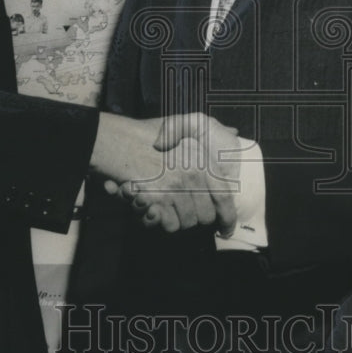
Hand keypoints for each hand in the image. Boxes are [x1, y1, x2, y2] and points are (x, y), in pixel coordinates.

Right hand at [102, 113, 241, 236]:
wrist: (117, 140)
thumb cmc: (149, 133)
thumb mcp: (184, 123)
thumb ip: (209, 128)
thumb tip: (234, 131)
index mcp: (203, 160)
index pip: (225, 197)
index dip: (228, 218)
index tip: (226, 228)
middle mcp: (191, 176)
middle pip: (206, 216)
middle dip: (199, 218)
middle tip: (187, 210)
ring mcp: (172, 189)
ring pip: (187, 223)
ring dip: (179, 220)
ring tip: (168, 207)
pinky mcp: (154, 200)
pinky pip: (167, 224)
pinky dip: (162, 222)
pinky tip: (156, 211)